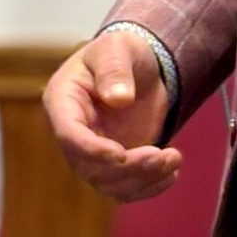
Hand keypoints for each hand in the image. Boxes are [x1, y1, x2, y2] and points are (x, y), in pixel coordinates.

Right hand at [42, 31, 180, 202]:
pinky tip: (171, 172)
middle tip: (162, 155)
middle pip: (89, 167)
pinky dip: (150, 186)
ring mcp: (93, 152)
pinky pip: (126, 188)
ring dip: (142, 180)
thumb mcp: (117, 48)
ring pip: (109, 184)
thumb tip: (119, 98)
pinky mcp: (115, 165)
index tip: (121, 154)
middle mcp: (73, 134)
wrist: (139, 67)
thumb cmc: (121, 52)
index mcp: (63, 102)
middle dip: (127, 168)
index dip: (91, 149)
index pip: (69, 135)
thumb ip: (115, 69)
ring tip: (173, 159)